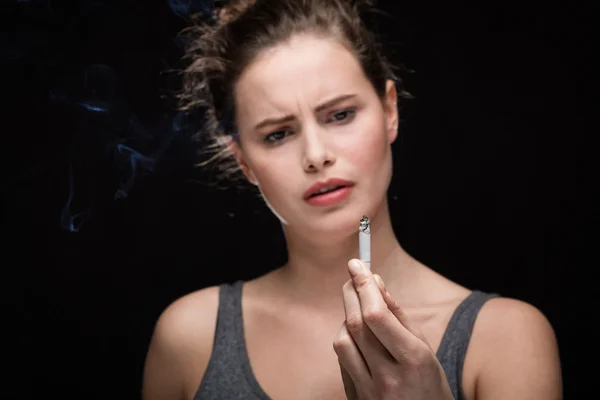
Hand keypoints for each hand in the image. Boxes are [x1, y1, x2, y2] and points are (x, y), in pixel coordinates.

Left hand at [333, 259, 454, 399]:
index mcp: (414, 360)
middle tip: (353, 276)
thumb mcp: (425, 349)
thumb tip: (375, 282)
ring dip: (347, 317)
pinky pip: (342, 359)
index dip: (363, 286)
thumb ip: (398, 315)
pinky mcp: (354, 397)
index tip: (357, 265)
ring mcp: (369, 390)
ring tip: (359, 310)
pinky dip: (347, 340)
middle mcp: (388, 376)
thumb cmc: (429, 384)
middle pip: (356, 324)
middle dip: (352, 292)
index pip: (377, 316)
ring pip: (343, 340)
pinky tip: (358, 336)